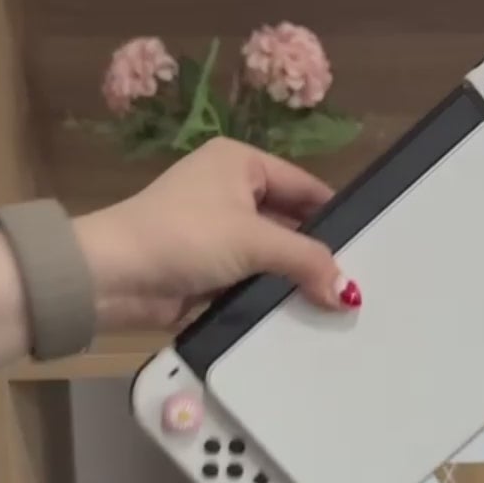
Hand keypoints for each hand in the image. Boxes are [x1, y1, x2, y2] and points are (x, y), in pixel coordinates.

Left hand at [73, 139, 346, 333]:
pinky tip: (301, 318)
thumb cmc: (184, 237)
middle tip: (360, 285)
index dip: (336, 217)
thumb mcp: (254, 240)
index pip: (305, 187)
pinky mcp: (207, 271)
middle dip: (317, 255)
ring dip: (295, 281)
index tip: (371, 248)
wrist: (112, 277)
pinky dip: (271, 297)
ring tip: (340, 307)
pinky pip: (252, 283)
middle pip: (290, 224)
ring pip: (272, 258)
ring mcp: (217, 234)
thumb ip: (307, 261)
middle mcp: (230, 192)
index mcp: (240, 163)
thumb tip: (348, 293)